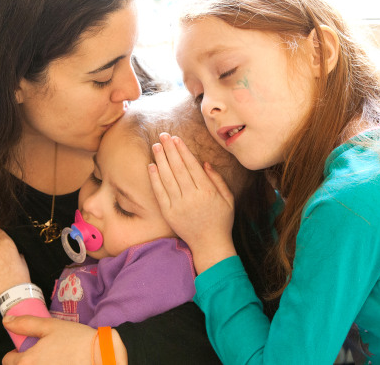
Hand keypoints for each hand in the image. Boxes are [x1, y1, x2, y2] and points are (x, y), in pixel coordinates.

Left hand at [1, 316, 126, 364]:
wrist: (102, 357)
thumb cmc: (77, 341)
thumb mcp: (50, 326)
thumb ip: (25, 324)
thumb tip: (7, 321)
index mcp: (27, 361)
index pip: (8, 360)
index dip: (16, 352)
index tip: (28, 348)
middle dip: (28, 361)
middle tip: (44, 353)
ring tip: (55, 359)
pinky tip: (63, 364)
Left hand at [148, 133, 236, 272]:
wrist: (210, 245)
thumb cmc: (221, 220)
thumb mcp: (228, 199)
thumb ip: (217, 179)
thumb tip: (203, 162)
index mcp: (208, 192)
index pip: (192, 166)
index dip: (183, 151)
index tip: (176, 138)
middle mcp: (192, 198)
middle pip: (178, 168)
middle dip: (170, 150)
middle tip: (163, 135)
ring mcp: (179, 206)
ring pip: (167, 178)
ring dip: (160, 160)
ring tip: (156, 146)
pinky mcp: (169, 214)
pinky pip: (160, 193)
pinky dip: (154, 179)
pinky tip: (151, 166)